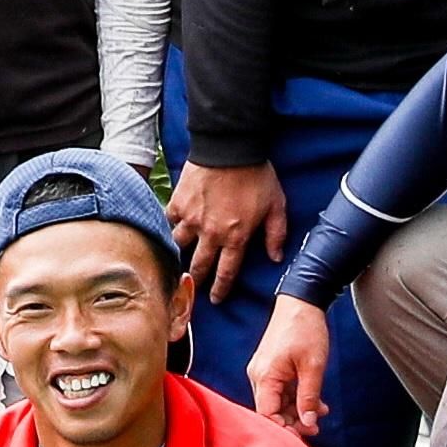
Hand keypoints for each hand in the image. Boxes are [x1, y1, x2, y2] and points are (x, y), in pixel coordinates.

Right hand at [164, 161, 282, 299]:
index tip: (215, 299)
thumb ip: (276, 234)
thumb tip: (276, 258)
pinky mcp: (179, 202)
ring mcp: (191, 218)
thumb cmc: (256, 175)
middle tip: (193, 287)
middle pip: (199, 266)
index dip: (220, 289)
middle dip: (196, 280)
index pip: (226, 273)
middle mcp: (210, 233)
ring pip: (179, 245)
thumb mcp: (276, 205)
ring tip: (179, 257)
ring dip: (181, 253)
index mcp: (236, 237)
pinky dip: (172, 224)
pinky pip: (170, 220)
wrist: (229, 147)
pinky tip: (173, 226)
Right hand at [245, 296, 334, 437]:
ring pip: (277, 401)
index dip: (284, 429)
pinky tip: (316, 402)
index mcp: (264, 376)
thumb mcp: (313, 366)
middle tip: (315, 427)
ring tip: (320, 413)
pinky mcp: (271, 366)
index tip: (304, 435)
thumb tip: (308, 423)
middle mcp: (258, 375)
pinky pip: (280, 390)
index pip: (266, 414)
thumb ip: (309, 397)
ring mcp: (263, 370)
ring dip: (297, 410)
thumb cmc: (306, 329)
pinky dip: (296, 398)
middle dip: (293, 421)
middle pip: (270, 410)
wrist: (301, 301)